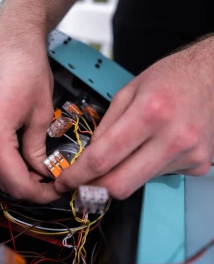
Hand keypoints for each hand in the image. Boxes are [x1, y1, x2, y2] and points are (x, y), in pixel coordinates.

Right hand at [0, 25, 60, 202]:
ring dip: (10, 176)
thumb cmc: (27, 67)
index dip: (37, 193)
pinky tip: (19, 156)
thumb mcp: (42, 113)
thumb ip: (38, 148)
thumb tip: (42, 170)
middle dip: (24, 187)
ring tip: (36, 172)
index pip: (14, 181)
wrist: (10, 40)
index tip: (54, 192)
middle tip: (48, 183)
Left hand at [55, 37, 213, 198]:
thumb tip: (87, 157)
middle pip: (121, 185)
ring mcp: (189, 155)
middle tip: (83, 182)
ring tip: (128, 151)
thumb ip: (106, 126)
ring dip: (123, 174)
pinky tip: (155, 146)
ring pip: (140, 183)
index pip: (103, 158)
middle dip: (94, 188)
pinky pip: (160, 176)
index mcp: (149, 113)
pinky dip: (148, 167)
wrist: (213, 75)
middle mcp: (172, 138)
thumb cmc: (171, 77)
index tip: (65, 182)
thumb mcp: (128, 91)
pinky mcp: (199, 165)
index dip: (78, 176)